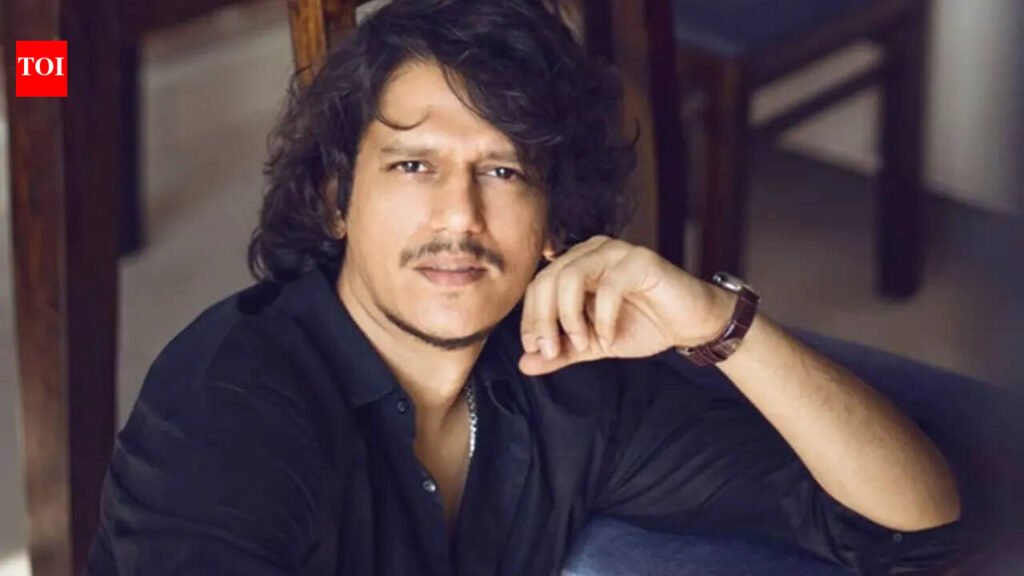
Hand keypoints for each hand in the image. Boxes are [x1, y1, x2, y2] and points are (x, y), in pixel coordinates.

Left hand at [518, 235, 734, 374]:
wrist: (690, 324)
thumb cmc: (644, 326)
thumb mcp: (594, 345)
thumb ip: (561, 352)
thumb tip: (525, 365)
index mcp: (576, 264)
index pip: (537, 286)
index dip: (530, 319)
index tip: (535, 351)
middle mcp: (591, 251)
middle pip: (547, 279)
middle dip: (543, 320)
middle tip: (551, 352)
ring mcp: (616, 251)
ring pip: (571, 277)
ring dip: (569, 317)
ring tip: (581, 344)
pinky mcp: (641, 260)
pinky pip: (609, 286)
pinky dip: (603, 317)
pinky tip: (608, 338)